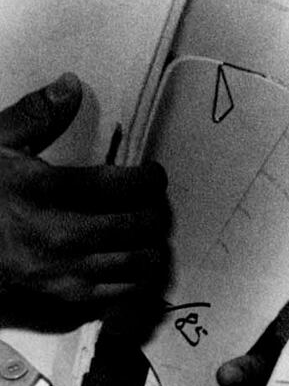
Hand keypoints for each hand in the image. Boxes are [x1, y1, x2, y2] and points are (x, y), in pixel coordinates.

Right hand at [0, 73, 171, 331]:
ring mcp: (67, 272)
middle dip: (156, 212)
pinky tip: (133, 263)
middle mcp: (62, 234)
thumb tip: (71, 85)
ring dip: (152, 246)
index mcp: (47, 191)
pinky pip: (123, 293)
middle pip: (140, 224)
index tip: (153, 175)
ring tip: (148, 233)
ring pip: (139, 262)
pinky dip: (138, 279)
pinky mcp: (68, 300)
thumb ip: (34, 116)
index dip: (151, 178)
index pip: (126, 184)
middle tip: (154, 205)